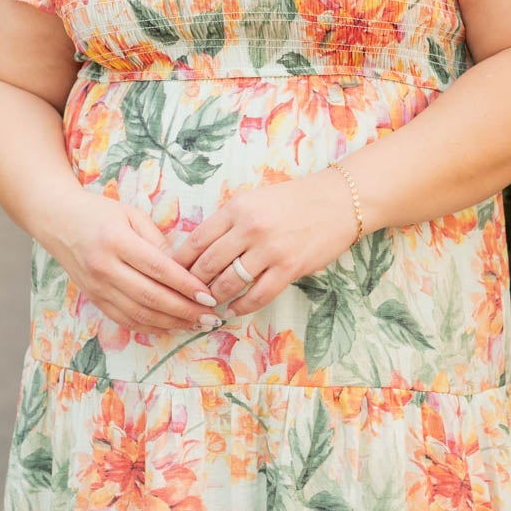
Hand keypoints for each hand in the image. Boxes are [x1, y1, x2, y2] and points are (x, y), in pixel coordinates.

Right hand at [42, 193, 223, 333]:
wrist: (57, 221)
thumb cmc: (99, 213)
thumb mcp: (131, 215)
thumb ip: (157, 241)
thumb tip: (185, 269)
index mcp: (116, 240)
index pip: (158, 269)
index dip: (186, 285)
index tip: (209, 296)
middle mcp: (104, 267)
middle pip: (151, 296)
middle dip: (184, 310)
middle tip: (211, 317)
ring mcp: (97, 287)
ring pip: (139, 314)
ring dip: (171, 323)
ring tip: (197, 324)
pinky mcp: (94, 299)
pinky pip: (125, 320)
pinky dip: (150, 327)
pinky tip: (172, 327)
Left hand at [170, 169, 360, 316]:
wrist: (339, 201)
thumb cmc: (294, 200)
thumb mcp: (254, 200)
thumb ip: (228, 221)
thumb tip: (199, 249)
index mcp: (237, 208)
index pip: (196, 240)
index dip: (180, 262)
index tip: (171, 274)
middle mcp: (250, 228)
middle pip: (207, 265)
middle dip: (193, 284)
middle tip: (187, 295)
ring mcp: (270, 249)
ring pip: (229, 283)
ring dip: (215, 297)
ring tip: (209, 303)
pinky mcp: (289, 268)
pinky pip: (257, 296)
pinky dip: (241, 307)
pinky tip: (233, 310)